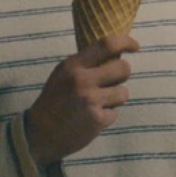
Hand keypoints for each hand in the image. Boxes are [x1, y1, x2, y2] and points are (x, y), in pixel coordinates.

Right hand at [24, 34, 138, 164]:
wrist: (39, 134)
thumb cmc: (54, 101)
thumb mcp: (62, 75)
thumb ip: (85, 64)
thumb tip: (115, 53)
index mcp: (73, 65)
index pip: (107, 45)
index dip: (126, 42)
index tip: (135, 47)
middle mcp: (82, 80)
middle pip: (123, 68)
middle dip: (122, 75)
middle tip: (112, 82)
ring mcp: (91, 100)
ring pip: (123, 92)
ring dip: (114, 98)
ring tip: (97, 104)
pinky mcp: (97, 119)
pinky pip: (115, 113)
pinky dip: (106, 116)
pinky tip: (91, 118)